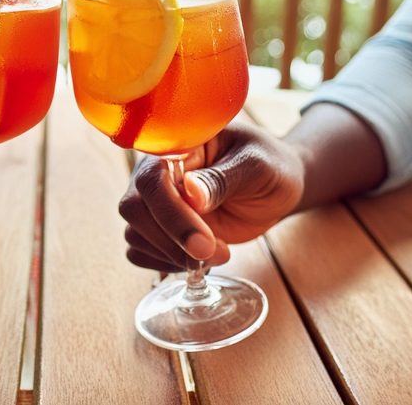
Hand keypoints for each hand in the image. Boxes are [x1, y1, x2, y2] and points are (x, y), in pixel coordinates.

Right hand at [119, 118, 303, 271]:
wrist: (277, 186)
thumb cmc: (268, 166)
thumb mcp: (256, 166)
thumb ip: (222, 178)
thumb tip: (191, 192)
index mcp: (175, 147)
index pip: (152, 178)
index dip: (171, 213)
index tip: (204, 242)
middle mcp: (156, 173)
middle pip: (134, 208)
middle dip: (171, 239)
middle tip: (214, 253)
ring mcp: (154, 202)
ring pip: (135, 234)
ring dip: (173, 254)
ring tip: (219, 253)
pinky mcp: (159, 229)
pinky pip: (140, 252)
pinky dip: (166, 263)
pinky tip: (200, 259)